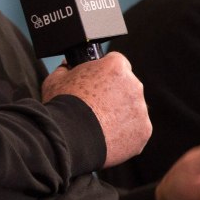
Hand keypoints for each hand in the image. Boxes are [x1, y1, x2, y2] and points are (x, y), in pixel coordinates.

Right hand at [41, 52, 151, 167]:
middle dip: (115, 95)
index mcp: (115, 66)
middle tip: (96, 107)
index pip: (117, 62)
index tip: (98, 83)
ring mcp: (140, 108)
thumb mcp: (55, 80)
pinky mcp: (143, 130)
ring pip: (133, 109)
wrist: (70, 138)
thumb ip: (65, 69)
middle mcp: (133, 84)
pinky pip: (136, 130)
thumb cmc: (62, 107)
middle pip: (127, 86)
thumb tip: (67, 67)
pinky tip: (108, 137)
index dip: (105, 73)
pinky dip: (125, 134)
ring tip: (100, 125)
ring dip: (121, 114)